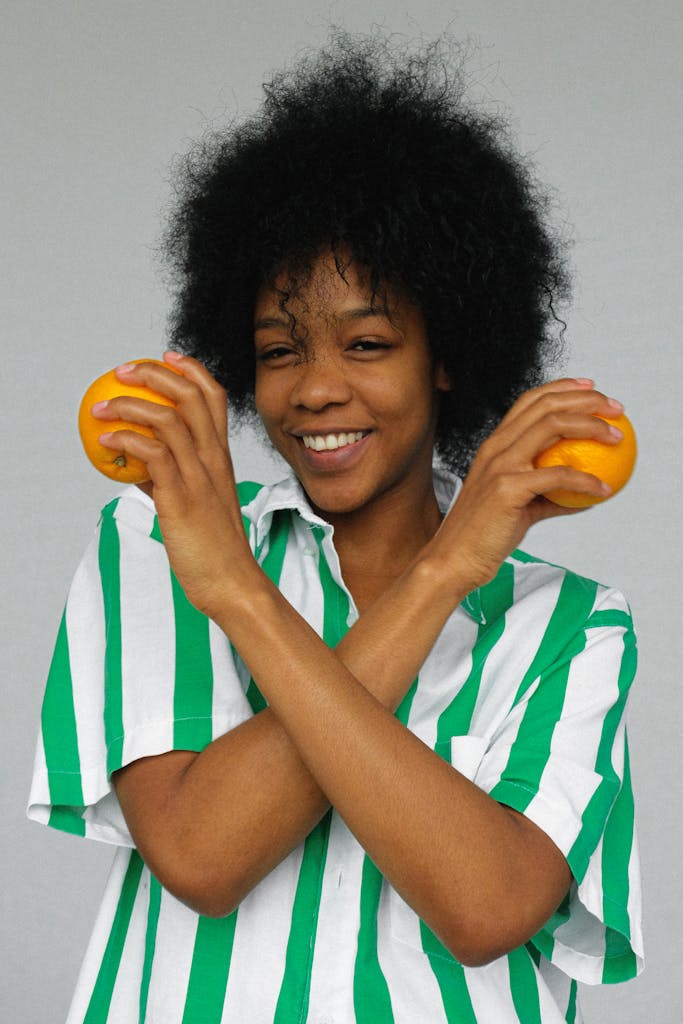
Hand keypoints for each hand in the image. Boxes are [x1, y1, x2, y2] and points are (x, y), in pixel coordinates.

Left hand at [93, 352, 255, 615]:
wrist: (232, 581)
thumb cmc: (213, 547)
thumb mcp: (194, 503)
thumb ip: (169, 478)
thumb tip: (136, 465)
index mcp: (221, 456)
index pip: (214, 397)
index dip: (190, 369)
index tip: (165, 357)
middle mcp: (214, 459)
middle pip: (190, 395)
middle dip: (154, 372)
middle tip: (122, 372)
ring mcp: (200, 476)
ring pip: (168, 418)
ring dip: (128, 404)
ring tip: (101, 409)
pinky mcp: (181, 497)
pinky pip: (152, 454)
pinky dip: (125, 440)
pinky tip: (106, 442)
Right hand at [427, 379, 624, 588]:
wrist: (455, 558)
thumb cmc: (486, 535)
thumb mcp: (521, 506)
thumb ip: (551, 495)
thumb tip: (587, 494)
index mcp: (495, 446)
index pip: (530, 402)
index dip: (563, 388)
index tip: (592, 390)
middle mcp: (495, 448)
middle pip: (545, 406)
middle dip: (586, 399)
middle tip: (615, 408)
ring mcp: (500, 465)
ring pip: (552, 427)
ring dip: (591, 426)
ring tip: (616, 436)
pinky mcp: (507, 488)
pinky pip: (558, 477)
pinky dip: (586, 481)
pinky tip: (603, 490)